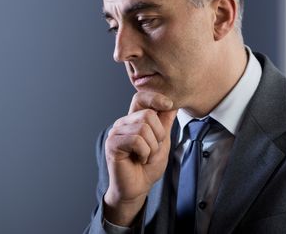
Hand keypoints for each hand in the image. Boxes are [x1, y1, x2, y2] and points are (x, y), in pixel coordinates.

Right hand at [104, 91, 176, 225]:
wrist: (138, 187)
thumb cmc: (148, 165)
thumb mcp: (163, 140)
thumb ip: (165, 121)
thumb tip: (173, 103)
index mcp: (134, 119)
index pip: (141, 98)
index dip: (155, 97)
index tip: (169, 105)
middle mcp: (123, 122)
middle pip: (148, 114)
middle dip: (158, 135)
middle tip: (153, 149)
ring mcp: (116, 132)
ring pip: (143, 128)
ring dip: (152, 147)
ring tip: (145, 156)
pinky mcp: (112, 143)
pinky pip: (136, 140)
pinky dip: (144, 153)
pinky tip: (139, 159)